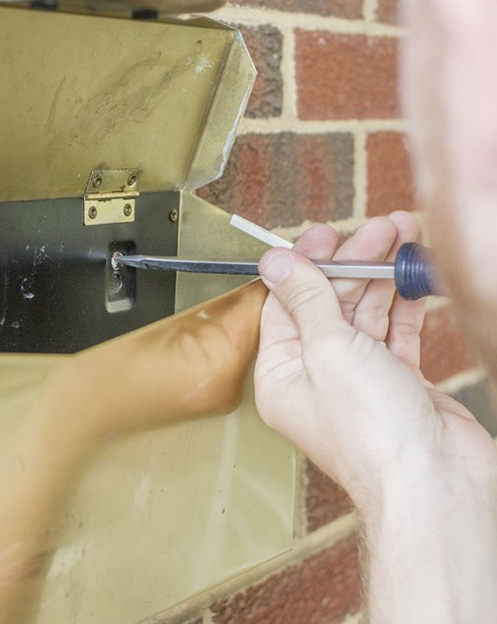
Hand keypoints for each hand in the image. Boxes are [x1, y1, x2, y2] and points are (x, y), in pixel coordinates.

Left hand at [255, 211, 496, 514]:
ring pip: (366, 313)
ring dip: (384, 274)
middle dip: (355, 261)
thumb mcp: (329, 349)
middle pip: (329, 302)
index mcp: (283, 374)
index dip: (307, 263)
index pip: (286, 303)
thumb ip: (307, 299)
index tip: (328, 234)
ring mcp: (360, 379)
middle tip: (380, 229)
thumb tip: (277, 261)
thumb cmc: (374, 435)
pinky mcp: (398, 383)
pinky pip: (396, 331)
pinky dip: (405, 303)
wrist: (435, 484)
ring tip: (405, 237)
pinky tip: (414, 277)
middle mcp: (317, 376)